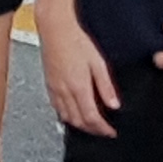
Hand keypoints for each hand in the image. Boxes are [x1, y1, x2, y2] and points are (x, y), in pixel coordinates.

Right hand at [41, 14, 120, 134]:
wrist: (55, 29)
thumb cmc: (75, 41)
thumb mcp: (98, 63)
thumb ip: (106, 86)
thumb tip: (114, 104)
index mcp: (78, 87)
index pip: (91, 117)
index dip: (102, 129)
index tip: (110, 132)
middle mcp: (64, 91)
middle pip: (78, 121)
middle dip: (92, 130)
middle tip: (103, 131)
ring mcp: (54, 89)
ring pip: (66, 117)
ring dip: (79, 125)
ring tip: (90, 124)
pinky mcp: (48, 84)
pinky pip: (56, 108)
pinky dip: (66, 116)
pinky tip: (72, 113)